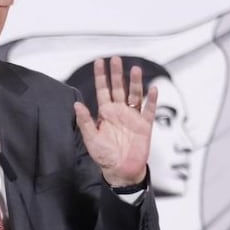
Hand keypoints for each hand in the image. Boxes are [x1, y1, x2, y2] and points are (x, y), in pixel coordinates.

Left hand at [73, 56, 157, 185]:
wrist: (121, 170)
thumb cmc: (104, 156)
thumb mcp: (91, 138)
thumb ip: (85, 121)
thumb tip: (76, 105)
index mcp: (105, 113)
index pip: (103, 90)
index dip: (101, 76)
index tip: (99, 61)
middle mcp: (119, 112)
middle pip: (119, 88)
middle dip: (117, 74)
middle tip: (116, 59)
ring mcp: (133, 117)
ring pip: (135, 95)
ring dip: (135, 83)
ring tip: (135, 69)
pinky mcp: (144, 125)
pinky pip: (149, 110)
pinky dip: (152, 100)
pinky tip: (153, 89)